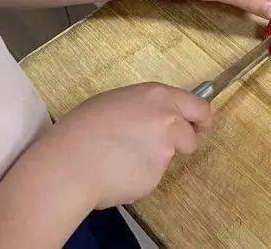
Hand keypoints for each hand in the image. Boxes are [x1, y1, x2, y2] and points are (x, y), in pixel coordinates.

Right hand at [39, 83, 211, 208]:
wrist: (72, 160)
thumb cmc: (84, 126)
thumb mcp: (116, 101)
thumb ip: (143, 108)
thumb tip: (151, 118)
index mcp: (156, 95)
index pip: (196, 103)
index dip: (197, 116)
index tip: (195, 123)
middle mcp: (167, 119)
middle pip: (198, 126)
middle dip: (195, 134)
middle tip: (184, 142)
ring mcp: (165, 149)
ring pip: (172, 153)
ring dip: (158, 156)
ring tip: (126, 157)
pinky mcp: (157, 175)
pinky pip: (153, 173)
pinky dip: (141, 174)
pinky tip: (119, 171)